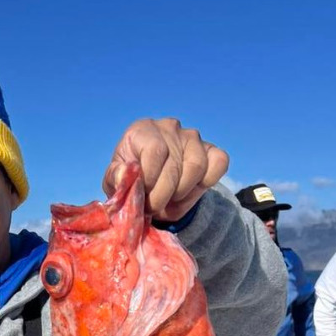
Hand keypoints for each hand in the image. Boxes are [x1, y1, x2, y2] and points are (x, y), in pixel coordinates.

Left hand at [102, 118, 228, 221]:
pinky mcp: (212, 150)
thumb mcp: (116, 184)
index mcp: (143, 130)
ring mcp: (193, 138)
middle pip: (174, 164)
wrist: (154, 192)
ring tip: (171, 199)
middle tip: (154, 207)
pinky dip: (207, 182)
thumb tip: (126, 173)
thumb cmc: (133, 183)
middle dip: (163, 195)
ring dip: (183, 192)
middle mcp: (169, 127)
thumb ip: (117, 178)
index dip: (150, 180)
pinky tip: (191, 189)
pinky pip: (219, 163)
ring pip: (197, 166)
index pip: (154, 150)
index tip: (143, 197)